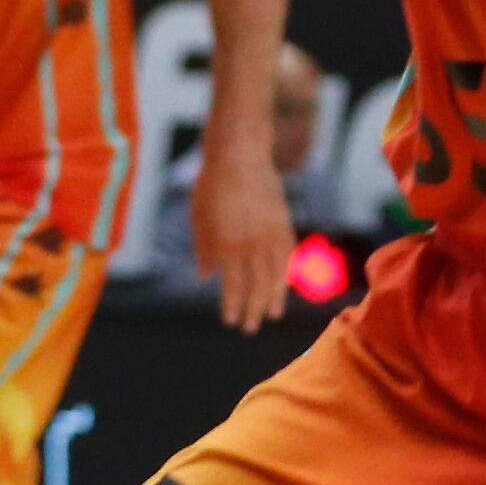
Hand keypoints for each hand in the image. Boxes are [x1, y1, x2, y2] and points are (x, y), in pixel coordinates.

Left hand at [189, 125, 296, 333]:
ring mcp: (271, 235)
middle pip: (255, 286)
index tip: (230, 321)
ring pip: (275, 276)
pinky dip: (285, 274)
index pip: (232, 285)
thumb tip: (205, 278)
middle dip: (252, 310)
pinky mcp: (284, 224)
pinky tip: (282, 287)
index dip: (232, 306)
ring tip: (270, 315)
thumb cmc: (211, 185)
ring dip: (272, 298)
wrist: (239, 156)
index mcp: (226, 242)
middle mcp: (251, 243)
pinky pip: (287, 257)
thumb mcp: (198, 216)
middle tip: (249, 328)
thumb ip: (203, 249)